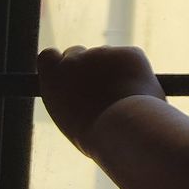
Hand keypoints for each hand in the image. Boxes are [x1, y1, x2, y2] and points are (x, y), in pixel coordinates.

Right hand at [36, 45, 166, 158]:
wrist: (123, 128)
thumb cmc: (97, 136)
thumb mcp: (72, 120)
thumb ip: (72, 98)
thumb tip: (84, 94)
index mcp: (54, 76)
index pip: (48, 56)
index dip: (62, 64)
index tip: (70, 74)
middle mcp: (75, 59)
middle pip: (79, 54)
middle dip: (89, 67)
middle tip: (103, 87)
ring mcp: (103, 53)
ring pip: (109, 58)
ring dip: (114, 71)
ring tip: (125, 100)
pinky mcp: (129, 52)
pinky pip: (131, 58)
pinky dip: (136, 70)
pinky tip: (139, 92)